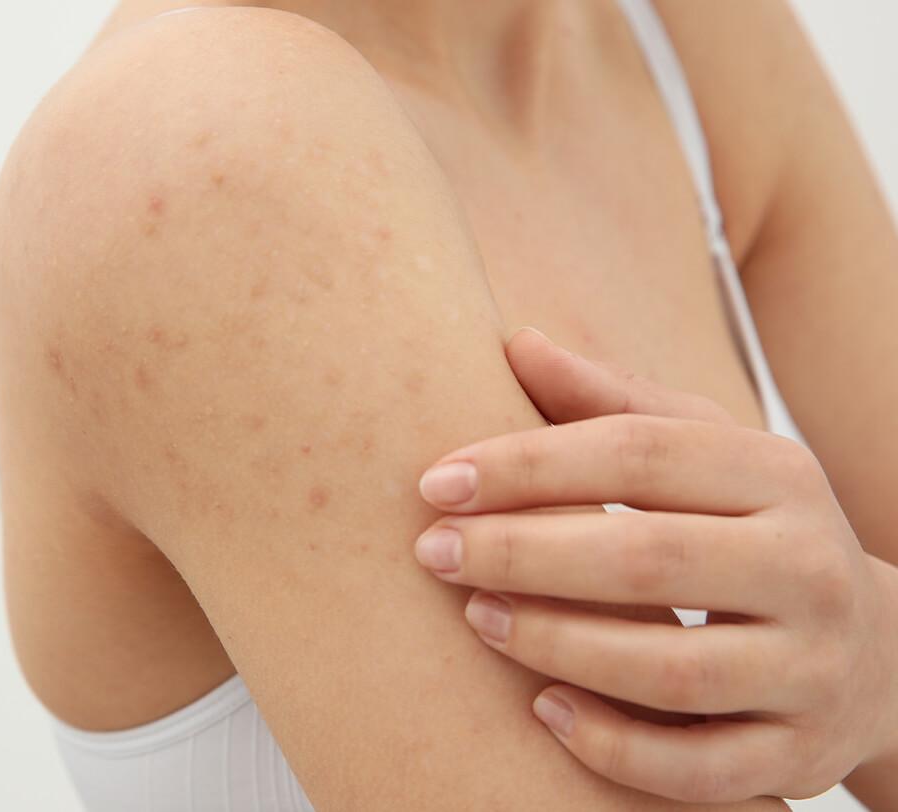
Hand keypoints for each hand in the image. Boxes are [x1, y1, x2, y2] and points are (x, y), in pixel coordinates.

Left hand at [413, 327, 897, 803]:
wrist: (873, 647)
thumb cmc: (751, 529)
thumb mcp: (704, 450)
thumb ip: (612, 401)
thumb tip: (519, 344)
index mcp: (776, 473)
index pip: (638, 453)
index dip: (528, 464)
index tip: (437, 482)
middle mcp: (806, 566)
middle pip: (648, 557)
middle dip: (523, 554)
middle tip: (434, 552)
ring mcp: (811, 668)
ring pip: (671, 670)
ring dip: (555, 645)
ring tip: (475, 617)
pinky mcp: (800, 753)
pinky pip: (699, 768)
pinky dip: (614, 747)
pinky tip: (543, 711)